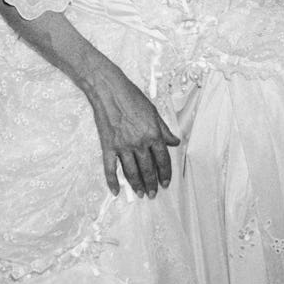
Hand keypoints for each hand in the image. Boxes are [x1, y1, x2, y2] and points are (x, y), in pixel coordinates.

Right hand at [85, 63, 179, 198]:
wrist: (109, 90)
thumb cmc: (132, 97)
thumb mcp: (153, 111)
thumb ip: (164, 129)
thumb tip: (175, 142)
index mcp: (153, 133)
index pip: (163, 159)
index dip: (165, 173)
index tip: (166, 182)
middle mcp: (139, 143)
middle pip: (147, 169)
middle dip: (152, 183)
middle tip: (153, 193)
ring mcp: (122, 147)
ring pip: (131, 172)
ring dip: (137, 185)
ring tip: (141, 193)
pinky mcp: (108, 147)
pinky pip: (110, 169)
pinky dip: (112, 182)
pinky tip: (116, 191)